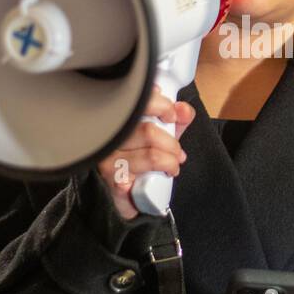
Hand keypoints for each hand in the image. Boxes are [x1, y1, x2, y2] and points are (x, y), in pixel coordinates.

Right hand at [96, 84, 194, 220]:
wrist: (130, 191)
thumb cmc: (144, 157)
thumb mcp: (164, 133)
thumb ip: (178, 118)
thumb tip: (184, 110)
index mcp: (121, 117)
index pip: (141, 102)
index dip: (163, 107)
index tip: (171, 116)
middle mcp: (111, 135)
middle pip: (149, 131)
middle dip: (172, 144)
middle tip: (176, 152)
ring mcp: (109, 158)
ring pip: (152, 156)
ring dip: (170, 163)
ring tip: (171, 167)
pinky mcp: (113, 180)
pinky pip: (145, 178)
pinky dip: (156, 181)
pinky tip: (154, 182)